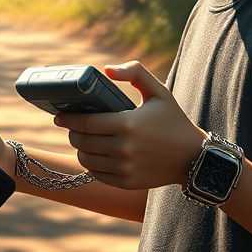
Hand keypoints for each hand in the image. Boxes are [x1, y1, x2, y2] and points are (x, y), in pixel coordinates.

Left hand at [54, 61, 204, 189]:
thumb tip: (106, 69)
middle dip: (72, 133)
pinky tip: (93, 155)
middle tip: (71, 126)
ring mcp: (124, 168)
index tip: (59, 115)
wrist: (193, 157)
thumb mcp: (158, 91)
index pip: (86, 122)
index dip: (68, 119)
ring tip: (81, 140)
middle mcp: (123, 148)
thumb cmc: (173, 120)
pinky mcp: (127, 182)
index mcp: (127, 124)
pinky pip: (97, 174)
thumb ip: (134, 72)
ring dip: (79, 149)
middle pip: (82, 142)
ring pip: (86, 160)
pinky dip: (91, 165)